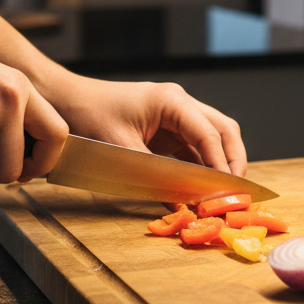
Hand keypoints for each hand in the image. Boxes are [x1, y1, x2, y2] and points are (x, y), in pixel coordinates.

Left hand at [42, 74, 246, 175]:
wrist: (67, 101)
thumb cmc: (91, 116)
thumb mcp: (122, 149)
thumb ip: (154, 175)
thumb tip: (182, 201)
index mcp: (172, 101)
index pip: (209, 134)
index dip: (221, 165)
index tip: (227, 192)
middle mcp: (180, 104)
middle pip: (223, 130)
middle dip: (233, 161)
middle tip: (236, 193)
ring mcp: (175, 116)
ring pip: (212, 139)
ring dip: (219, 166)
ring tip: (222, 195)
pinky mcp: (167, 130)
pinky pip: (193, 149)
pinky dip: (201, 168)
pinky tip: (200, 190)